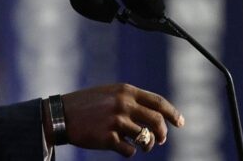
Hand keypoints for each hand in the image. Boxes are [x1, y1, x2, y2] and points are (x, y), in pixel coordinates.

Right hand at [55, 83, 184, 156]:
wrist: (61, 115)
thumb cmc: (86, 105)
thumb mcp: (109, 93)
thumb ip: (130, 99)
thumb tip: (155, 115)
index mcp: (125, 91)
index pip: (158, 102)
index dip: (173, 113)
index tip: (180, 123)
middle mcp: (123, 104)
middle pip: (156, 121)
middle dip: (163, 133)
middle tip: (161, 140)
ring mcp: (116, 121)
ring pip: (146, 137)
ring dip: (148, 145)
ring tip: (144, 146)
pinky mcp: (108, 138)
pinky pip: (130, 150)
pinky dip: (130, 152)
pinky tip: (123, 148)